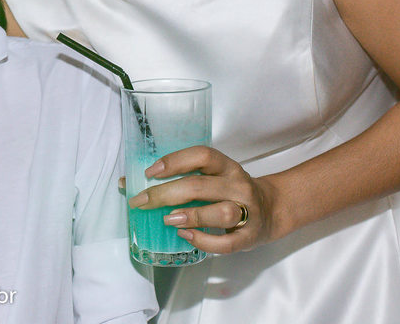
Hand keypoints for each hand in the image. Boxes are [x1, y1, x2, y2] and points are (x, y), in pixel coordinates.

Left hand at [127, 145, 277, 254]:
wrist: (272, 209)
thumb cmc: (229, 192)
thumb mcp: (211, 178)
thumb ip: (178, 179)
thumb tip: (127, 184)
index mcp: (227, 167)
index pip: (202, 155)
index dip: (175, 161)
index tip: (150, 172)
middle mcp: (238, 185)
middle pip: (201, 186)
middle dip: (167, 193)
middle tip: (143, 202)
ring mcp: (247, 211)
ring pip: (221, 212)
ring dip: (191, 215)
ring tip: (167, 219)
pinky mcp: (249, 236)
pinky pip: (227, 242)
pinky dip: (204, 240)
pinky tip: (185, 236)